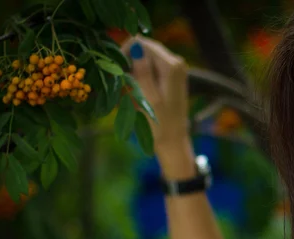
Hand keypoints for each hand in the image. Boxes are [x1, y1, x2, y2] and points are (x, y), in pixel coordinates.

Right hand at [121, 35, 190, 150]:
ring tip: (127, 92)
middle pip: (143, 49)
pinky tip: (134, 93)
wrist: (173, 141)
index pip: (141, 43)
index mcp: (172, 65)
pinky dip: (139, 78)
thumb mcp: (148, 98)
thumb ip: (142, 70)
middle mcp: (176, 62)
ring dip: (132, 72)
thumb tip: (136, 45)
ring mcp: (174, 69)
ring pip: (145, 59)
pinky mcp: (170, 77)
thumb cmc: (160, 124)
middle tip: (122, 84)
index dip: (125, 53)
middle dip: (129, 63)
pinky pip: (149, 69)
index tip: (118, 73)